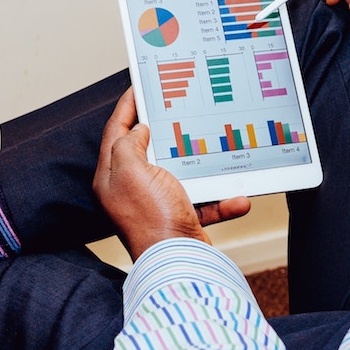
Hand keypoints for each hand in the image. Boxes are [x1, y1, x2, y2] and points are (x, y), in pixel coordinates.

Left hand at [92, 89, 250, 259]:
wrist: (178, 264)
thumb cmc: (151, 218)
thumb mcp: (131, 171)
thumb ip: (129, 144)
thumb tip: (139, 131)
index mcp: (112, 177)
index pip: (116, 132)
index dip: (127, 107)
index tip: (138, 86)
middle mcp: (131, 190)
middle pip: (147, 149)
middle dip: (165, 129)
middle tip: (177, 106)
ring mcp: (157, 204)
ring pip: (180, 173)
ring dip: (202, 166)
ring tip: (214, 146)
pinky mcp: (180, 218)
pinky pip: (204, 201)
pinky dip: (221, 200)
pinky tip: (237, 197)